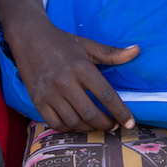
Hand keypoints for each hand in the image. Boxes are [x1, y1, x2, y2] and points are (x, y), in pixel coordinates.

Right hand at [9, 20, 139, 132]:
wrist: (29, 38)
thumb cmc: (61, 42)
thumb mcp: (87, 45)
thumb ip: (112, 53)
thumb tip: (136, 51)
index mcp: (80, 67)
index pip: (105, 94)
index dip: (120, 111)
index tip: (130, 123)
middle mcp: (64, 82)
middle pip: (90, 113)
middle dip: (105, 124)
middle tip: (113, 125)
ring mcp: (49, 93)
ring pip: (73, 121)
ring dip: (88, 128)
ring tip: (97, 125)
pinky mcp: (37, 100)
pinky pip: (55, 123)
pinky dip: (69, 128)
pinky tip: (77, 124)